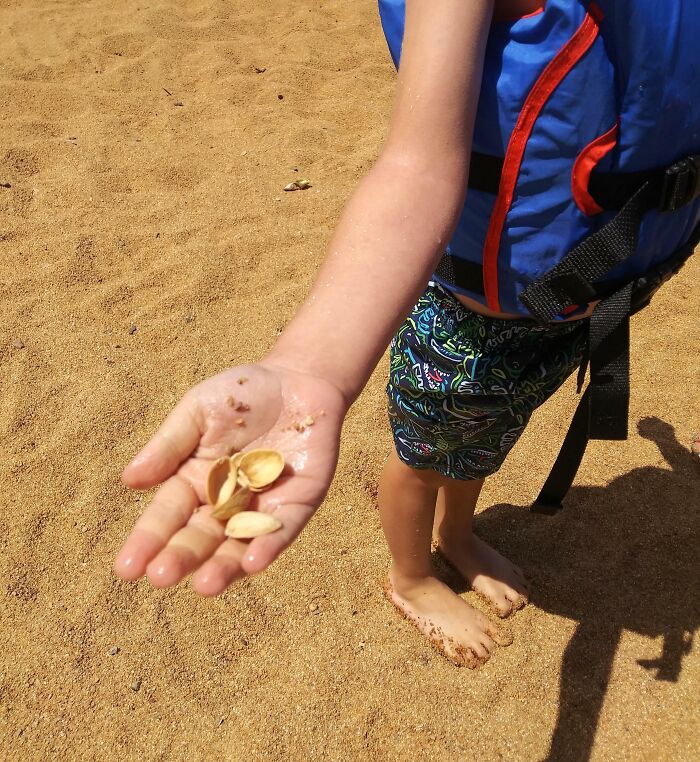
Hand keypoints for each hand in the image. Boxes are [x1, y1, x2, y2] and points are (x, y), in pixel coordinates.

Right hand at [114, 362, 346, 594]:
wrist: (297, 379)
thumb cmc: (241, 394)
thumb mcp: (197, 411)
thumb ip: (169, 446)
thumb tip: (129, 481)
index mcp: (194, 481)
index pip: (167, 515)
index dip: (147, 540)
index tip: (126, 567)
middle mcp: (225, 502)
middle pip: (199, 536)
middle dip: (181, 557)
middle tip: (161, 576)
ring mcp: (261, 507)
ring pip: (239, 545)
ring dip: (222, 567)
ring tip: (204, 586)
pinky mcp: (297, 504)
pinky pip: (282, 531)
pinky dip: (268, 546)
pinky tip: (252, 562)